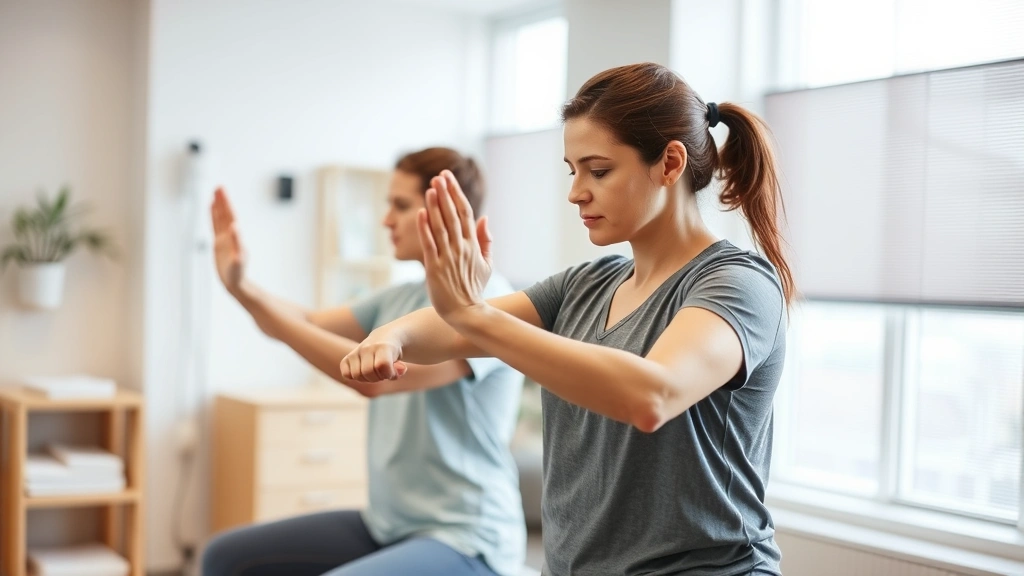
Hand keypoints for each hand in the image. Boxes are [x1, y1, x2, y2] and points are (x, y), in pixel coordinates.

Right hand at [210, 187, 247, 295]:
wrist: (237, 285)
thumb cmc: (238, 274)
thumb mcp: (238, 258)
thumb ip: (238, 242)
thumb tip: (235, 225)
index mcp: (235, 236)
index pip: (230, 215)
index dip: (225, 202)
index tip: (221, 190)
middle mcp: (231, 235)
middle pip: (225, 214)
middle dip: (222, 201)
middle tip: (219, 186)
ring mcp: (225, 239)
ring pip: (220, 219)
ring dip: (218, 207)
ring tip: (215, 195)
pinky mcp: (219, 245)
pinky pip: (215, 227)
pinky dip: (214, 218)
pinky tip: (212, 211)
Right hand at [340, 326, 409, 381]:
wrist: (385, 338)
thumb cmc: (394, 354)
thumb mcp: (401, 361)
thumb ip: (400, 370)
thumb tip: (399, 370)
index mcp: (382, 346)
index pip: (382, 365)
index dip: (389, 373)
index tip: (392, 371)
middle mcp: (367, 347)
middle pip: (368, 372)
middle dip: (377, 378)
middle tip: (382, 373)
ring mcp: (356, 352)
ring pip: (356, 375)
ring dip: (367, 379)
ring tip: (374, 372)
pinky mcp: (348, 358)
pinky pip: (346, 374)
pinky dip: (354, 377)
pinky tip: (363, 373)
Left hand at [418, 170, 493, 322]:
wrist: (466, 313)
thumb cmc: (473, 288)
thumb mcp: (487, 264)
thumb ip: (486, 240)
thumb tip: (485, 217)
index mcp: (472, 244)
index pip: (464, 212)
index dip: (456, 193)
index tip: (448, 177)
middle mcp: (461, 247)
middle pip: (452, 215)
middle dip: (446, 193)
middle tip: (439, 175)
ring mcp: (447, 257)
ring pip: (441, 226)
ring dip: (435, 206)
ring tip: (431, 187)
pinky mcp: (434, 268)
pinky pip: (429, 244)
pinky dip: (425, 228)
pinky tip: (421, 213)